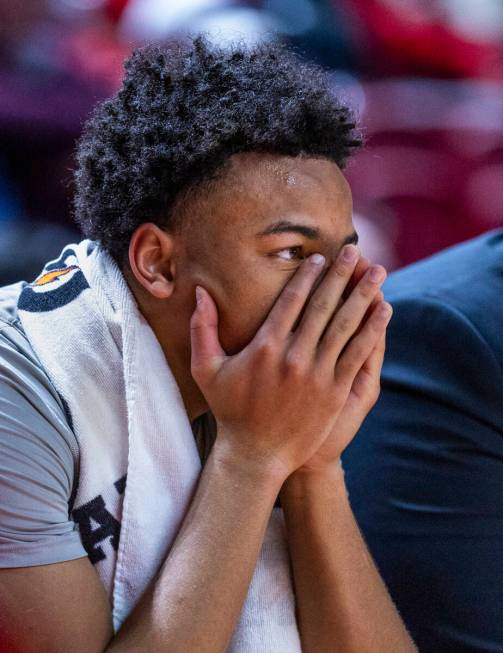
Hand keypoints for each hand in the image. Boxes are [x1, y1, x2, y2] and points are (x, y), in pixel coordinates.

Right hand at [190, 246, 390, 481]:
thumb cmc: (230, 411)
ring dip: (363, 294)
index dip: (308, 276)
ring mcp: (318, 374)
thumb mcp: (206, 369)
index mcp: (265, 346)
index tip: (320, 258)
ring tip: (378, 271)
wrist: (256, 455)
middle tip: (355, 250)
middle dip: (341, 274)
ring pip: (346, 325)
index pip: (292, 301)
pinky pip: (357, 353)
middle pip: (323, 305)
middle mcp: (294, 355)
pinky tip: (384, 310)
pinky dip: (372, 330)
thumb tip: (200, 292)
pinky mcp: (335, 391)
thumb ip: (202, 328)